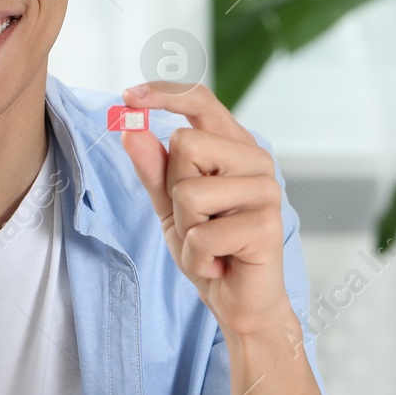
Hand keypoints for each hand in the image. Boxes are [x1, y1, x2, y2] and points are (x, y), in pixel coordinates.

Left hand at [118, 81, 291, 336]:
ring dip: (185, 230)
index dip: (165, 93)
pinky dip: (196, 258)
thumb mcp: (170, 206)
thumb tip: (131, 131)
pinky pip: (201, 234)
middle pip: (186, 144)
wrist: (237, 300)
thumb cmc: (207, 248)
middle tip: (196, 221)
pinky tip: (218, 263)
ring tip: (208, 245)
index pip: (202, 100)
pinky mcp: (267, 224)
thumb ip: (153, 169)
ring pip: (189, 192)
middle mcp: (256, 160)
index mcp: (234, 146)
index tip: (128, 96)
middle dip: (174, 190)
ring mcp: (267, 189)